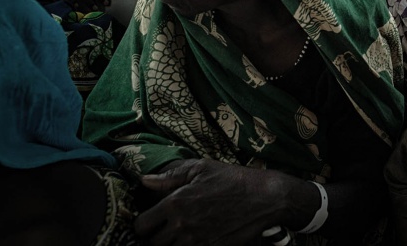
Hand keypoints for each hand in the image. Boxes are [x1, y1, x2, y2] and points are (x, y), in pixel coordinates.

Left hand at [134, 159, 288, 244]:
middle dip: (156, 237)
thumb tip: (143, 180)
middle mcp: (182, 225)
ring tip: (180, 235)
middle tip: (165, 230)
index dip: (144, 224)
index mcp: (175, 203)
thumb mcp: (201, 168)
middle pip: (152, 244)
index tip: (152, 221)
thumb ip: (170, 176)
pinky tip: (194, 240)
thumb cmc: (233, 180)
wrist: (265, 198)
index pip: (141, 226)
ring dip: (171, 245)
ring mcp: (197, 242)